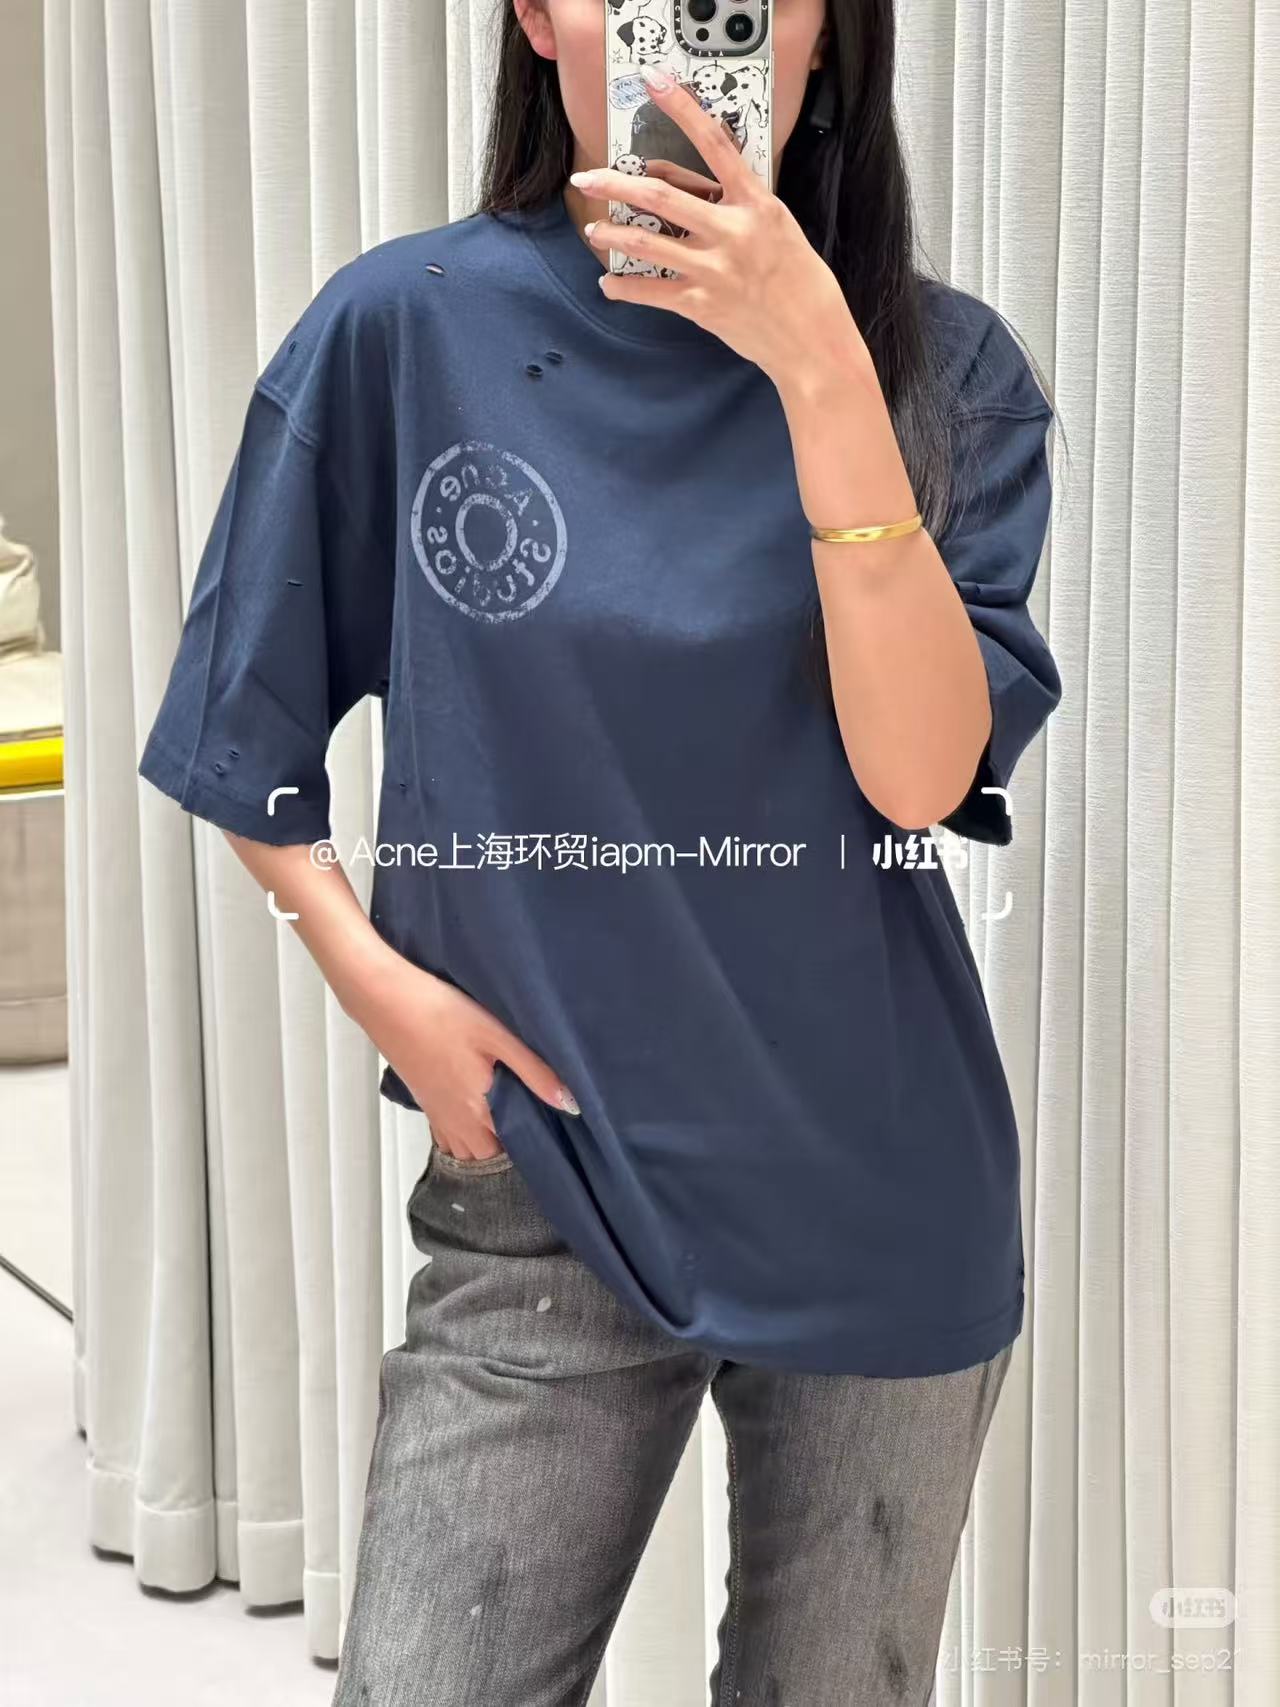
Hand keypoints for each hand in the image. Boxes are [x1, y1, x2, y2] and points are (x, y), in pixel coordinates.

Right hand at [349, 956, 579, 1161]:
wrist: (387, 1001)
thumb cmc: (442, 1014)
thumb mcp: (497, 1037)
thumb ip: (534, 1072)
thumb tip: (571, 1105)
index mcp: (480, 1110)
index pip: (513, 1151)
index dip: (535, 1149)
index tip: (554, 1140)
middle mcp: (458, 1122)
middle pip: (490, 1157)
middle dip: (511, 1151)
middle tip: (536, 1129)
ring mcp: (438, 1115)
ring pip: (467, 1152)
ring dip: (486, 1148)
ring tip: (509, 1126)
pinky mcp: (426, 1103)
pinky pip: (448, 1138)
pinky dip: (464, 1139)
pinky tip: (477, 1116)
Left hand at [571, 66, 867, 390]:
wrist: (812, 339)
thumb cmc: (800, 282)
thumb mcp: (778, 228)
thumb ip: (738, 206)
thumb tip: (687, 189)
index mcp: (756, 204)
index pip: (714, 143)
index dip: (682, 107)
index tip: (654, 82)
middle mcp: (732, 231)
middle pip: (660, 196)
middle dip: (615, 184)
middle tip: (587, 177)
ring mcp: (714, 269)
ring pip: (646, 243)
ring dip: (612, 234)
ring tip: (594, 228)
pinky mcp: (701, 306)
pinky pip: (650, 292)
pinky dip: (624, 287)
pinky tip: (609, 283)